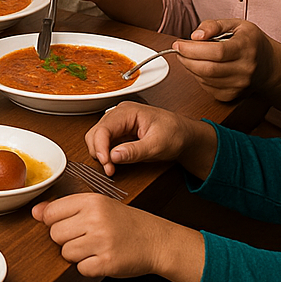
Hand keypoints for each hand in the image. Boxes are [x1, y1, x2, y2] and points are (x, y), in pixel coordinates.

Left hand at [32, 194, 203, 281]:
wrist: (154, 239)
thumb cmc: (122, 221)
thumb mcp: (96, 205)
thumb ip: (63, 207)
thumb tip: (35, 212)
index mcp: (90, 201)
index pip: (51, 213)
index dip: (55, 222)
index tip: (69, 224)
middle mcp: (95, 219)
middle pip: (55, 235)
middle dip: (66, 239)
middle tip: (85, 237)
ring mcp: (101, 241)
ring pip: (66, 253)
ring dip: (77, 254)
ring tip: (94, 247)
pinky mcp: (107, 263)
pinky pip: (81, 269)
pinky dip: (89, 267)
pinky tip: (101, 258)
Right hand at [86, 101, 216, 179]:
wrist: (184, 134)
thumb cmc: (175, 133)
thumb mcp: (157, 145)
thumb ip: (135, 151)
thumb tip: (114, 156)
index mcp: (127, 112)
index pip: (103, 128)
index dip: (100, 147)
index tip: (106, 164)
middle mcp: (118, 114)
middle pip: (95, 133)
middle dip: (99, 152)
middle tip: (109, 169)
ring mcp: (118, 123)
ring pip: (97, 138)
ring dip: (101, 153)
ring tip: (112, 167)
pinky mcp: (119, 132)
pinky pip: (105, 142)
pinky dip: (106, 154)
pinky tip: (114, 162)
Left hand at [175, 19, 271, 102]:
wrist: (270, 66)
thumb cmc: (251, 43)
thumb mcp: (236, 25)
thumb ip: (213, 25)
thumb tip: (195, 35)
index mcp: (246, 48)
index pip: (216, 52)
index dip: (192, 49)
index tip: (178, 44)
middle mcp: (245, 69)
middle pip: (208, 69)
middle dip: (186, 59)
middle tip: (178, 50)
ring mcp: (240, 85)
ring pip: (205, 79)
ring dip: (190, 67)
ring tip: (189, 56)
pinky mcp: (233, 95)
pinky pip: (208, 88)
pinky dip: (199, 78)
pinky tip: (202, 67)